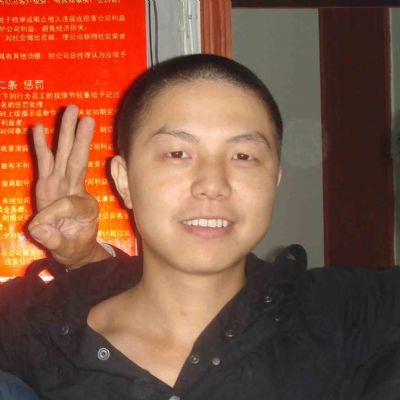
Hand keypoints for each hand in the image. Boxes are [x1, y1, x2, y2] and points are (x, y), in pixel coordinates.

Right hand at [28, 105, 109, 267]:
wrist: (74, 248)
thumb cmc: (74, 246)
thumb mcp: (67, 248)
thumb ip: (54, 239)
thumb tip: (37, 229)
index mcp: (85, 207)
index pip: (67, 204)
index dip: (50, 216)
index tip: (38, 229)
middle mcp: (76, 190)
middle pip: (77, 161)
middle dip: (80, 140)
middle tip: (86, 117)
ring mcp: (62, 185)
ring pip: (64, 156)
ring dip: (66, 135)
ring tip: (70, 111)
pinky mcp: (49, 184)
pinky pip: (46, 163)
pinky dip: (43, 146)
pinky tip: (39, 128)